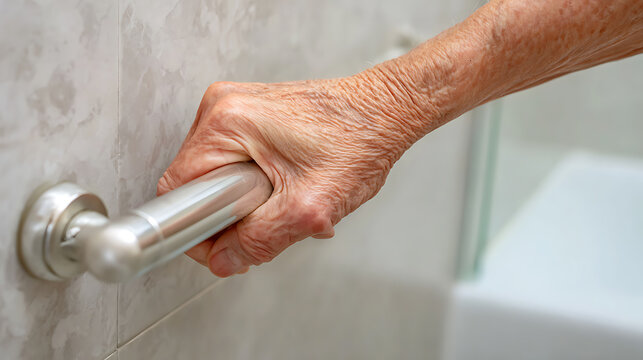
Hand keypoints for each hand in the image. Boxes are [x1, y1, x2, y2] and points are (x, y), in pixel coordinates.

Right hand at [157, 70, 425, 276]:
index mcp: (227, 122)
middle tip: (272, 213)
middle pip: (195, 184)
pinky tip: (285, 181)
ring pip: (214, 176)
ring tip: (284, 193)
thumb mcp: (310, 205)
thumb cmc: (359, 142)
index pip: (177, 191)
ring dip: (244, 200)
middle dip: (229, 215)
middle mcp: (222, 106)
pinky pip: (230, 161)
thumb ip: (260, 239)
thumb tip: (224, 260)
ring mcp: (234, 106)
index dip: (199, 228)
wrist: (384, 111)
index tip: (230, 241)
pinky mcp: (247, 113)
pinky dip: (252, 182)